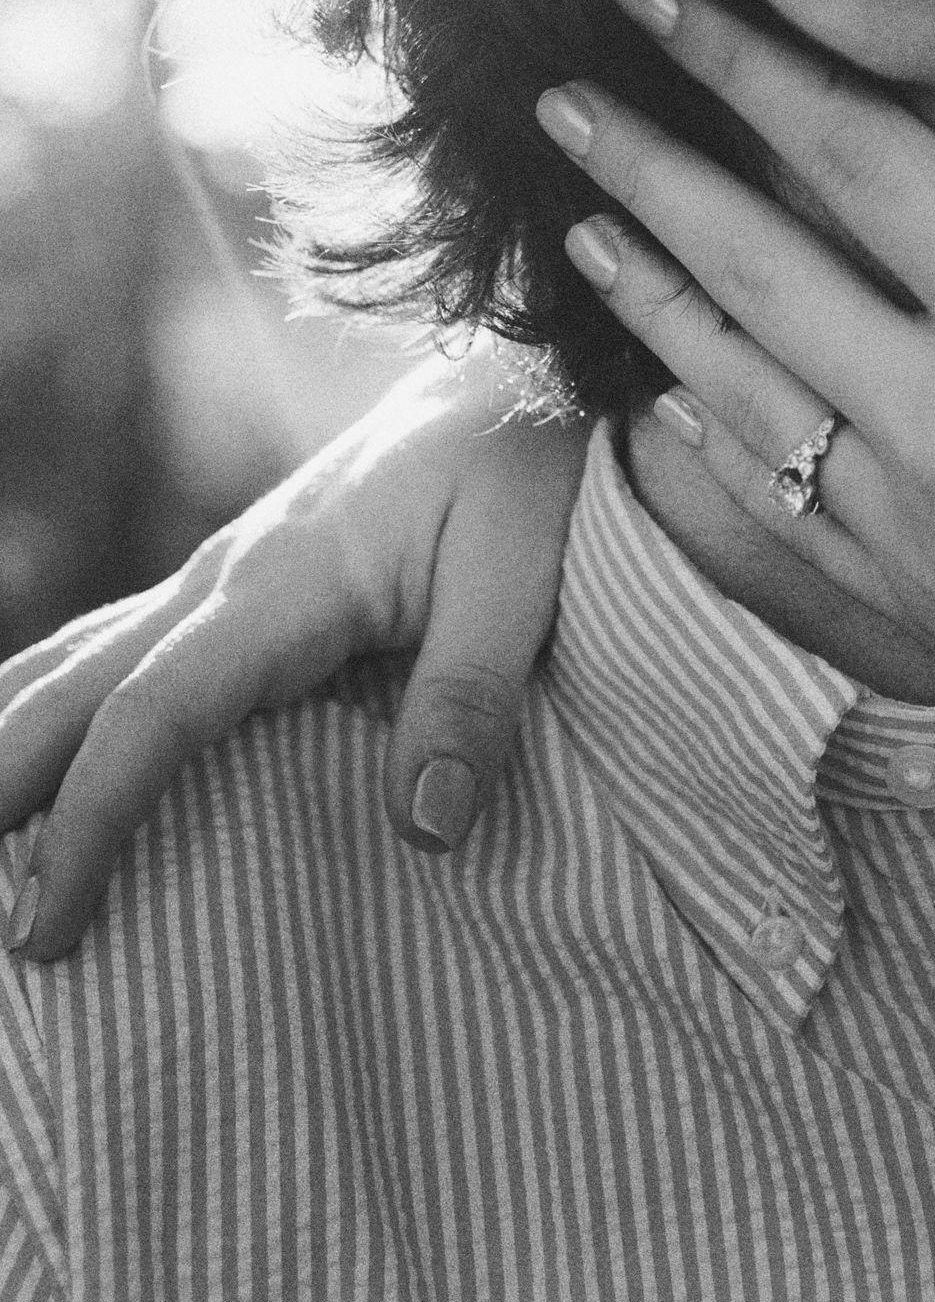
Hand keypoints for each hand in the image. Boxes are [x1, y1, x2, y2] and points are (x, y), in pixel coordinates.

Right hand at [0, 351, 589, 958]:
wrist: (509, 380)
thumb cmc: (516, 473)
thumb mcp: (517, 581)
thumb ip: (470, 699)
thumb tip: (425, 831)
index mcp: (278, 585)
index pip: (149, 712)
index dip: (89, 821)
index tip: (50, 921)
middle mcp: (221, 578)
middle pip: (67, 687)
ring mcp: (219, 576)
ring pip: (70, 663)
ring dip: (7, 745)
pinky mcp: (239, 586)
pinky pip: (117, 651)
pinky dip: (56, 709)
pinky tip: (37, 758)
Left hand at [548, 0, 934, 878]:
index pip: (861, 162)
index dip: (750, 64)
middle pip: (759, 271)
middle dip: (653, 172)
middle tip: (560, 101)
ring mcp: (916, 536)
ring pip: (741, 392)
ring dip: (655, 300)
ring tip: (587, 233)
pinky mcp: (920, 615)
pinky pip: (768, 516)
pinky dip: (700, 451)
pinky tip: (670, 420)